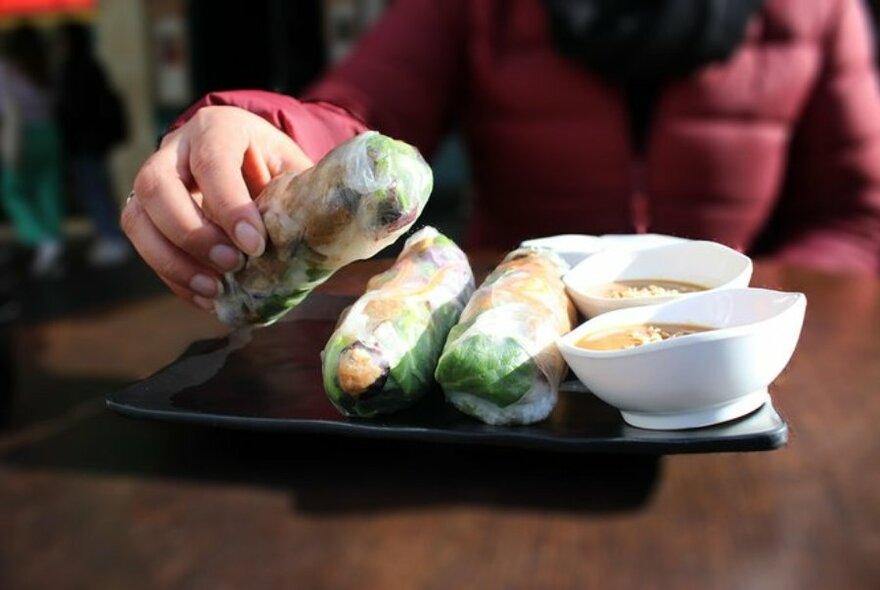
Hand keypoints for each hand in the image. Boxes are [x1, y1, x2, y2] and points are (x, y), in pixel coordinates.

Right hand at [121, 106, 313, 309]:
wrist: (251, 162)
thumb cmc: (275, 167)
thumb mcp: (294, 169)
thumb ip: (304, 195)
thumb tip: (328, 235)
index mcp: (218, 128)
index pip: (212, 161)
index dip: (230, 205)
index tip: (255, 245)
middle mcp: (176, 149)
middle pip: (157, 187)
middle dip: (193, 234)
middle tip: (232, 265)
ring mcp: (153, 180)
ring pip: (137, 218)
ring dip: (173, 261)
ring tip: (214, 289)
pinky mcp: (145, 213)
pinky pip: (144, 246)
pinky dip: (173, 277)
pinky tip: (206, 297)